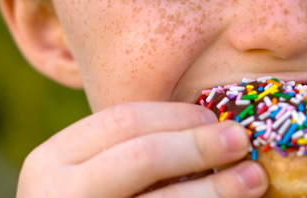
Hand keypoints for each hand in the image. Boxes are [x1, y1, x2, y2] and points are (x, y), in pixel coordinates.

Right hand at [16, 102, 267, 196]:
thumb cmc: (99, 196)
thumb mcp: (95, 170)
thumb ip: (135, 147)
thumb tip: (215, 126)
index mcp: (52, 159)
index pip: (124, 120)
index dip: (177, 116)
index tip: (215, 117)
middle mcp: (56, 194)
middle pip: (142, 156)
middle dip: (199, 146)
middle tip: (241, 140)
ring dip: (217, 190)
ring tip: (254, 179)